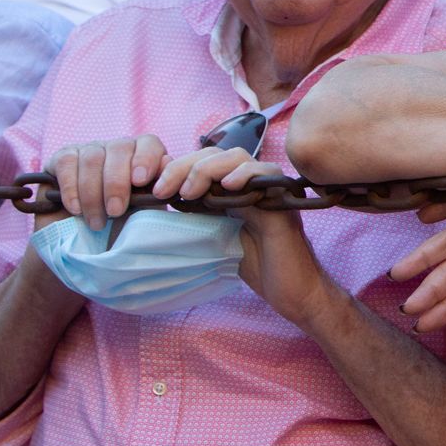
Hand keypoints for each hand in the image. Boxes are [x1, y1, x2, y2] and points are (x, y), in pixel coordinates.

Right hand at [49, 135, 167, 232]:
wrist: (83, 242)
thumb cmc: (120, 226)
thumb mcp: (143, 212)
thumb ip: (155, 193)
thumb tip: (167, 177)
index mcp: (143, 156)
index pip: (149, 144)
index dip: (146, 159)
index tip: (141, 182)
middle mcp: (117, 148)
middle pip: (120, 149)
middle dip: (117, 183)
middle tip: (115, 212)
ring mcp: (88, 149)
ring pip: (93, 158)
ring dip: (94, 193)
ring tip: (96, 221)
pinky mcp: (62, 158)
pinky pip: (67, 163)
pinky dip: (72, 189)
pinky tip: (76, 209)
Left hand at [153, 146, 321, 320]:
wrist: (291, 291)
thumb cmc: (256, 267)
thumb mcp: (214, 237)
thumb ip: (198, 214)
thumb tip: (165, 194)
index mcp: (234, 190)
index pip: (203, 161)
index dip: (177, 168)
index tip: (154, 191)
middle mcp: (252, 185)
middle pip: (216, 154)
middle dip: (184, 166)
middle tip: (163, 191)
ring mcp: (269, 191)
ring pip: (238, 158)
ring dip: (208, 168)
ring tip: (190, 191)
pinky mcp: (283, 203)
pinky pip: (268, 174)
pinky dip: (246, 174)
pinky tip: (228, 185)